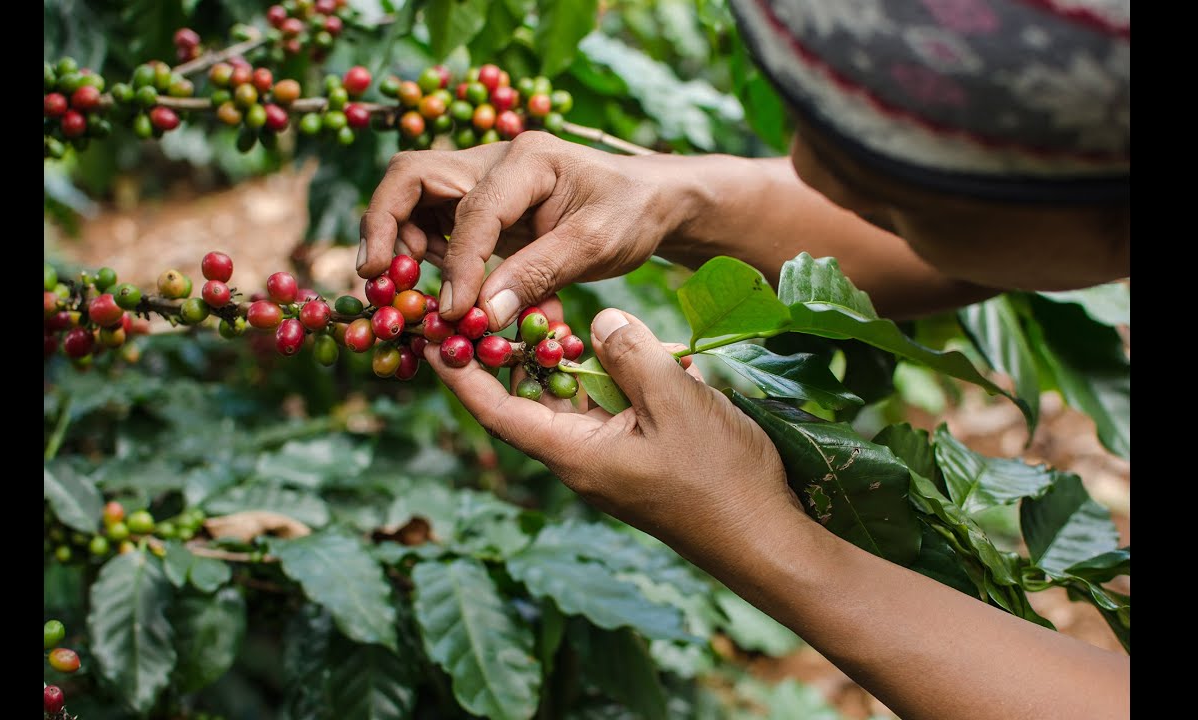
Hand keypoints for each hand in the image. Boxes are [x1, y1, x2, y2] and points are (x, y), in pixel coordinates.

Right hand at [356, 133, 693, 330]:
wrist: (650, 201)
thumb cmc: (630, 214)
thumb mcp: (595, 246)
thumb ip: (538, 275)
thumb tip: (482, 315)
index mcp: (527, 160)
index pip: (472, 209)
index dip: (458, 264)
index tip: (454, 312)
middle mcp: (493, 161)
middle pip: (411, 177)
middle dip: (384, 225)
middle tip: (375, 279)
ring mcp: (482, 181)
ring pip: (413, 199)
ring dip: (399, 242)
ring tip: (405, 291)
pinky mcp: (481, 206)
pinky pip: (435, 224)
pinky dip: (426, 256)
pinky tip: (443, 291)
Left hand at [423, 306, 799, 555]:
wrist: (766, 536)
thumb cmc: (719, 478)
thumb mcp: (674, 403)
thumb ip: (630, 354)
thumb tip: (599, 320)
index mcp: (574, 454)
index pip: (497, 411)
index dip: (461, 374)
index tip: (431, 336)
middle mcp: (582, 458)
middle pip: (530, 399)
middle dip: (514, 352)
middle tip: (500, 301)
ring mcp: (611, 459)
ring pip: (573, 400)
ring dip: (568, 360)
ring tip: (556, 312)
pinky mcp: (639, 455)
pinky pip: (610, 408)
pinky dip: (611, 376)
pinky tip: (629, 347)